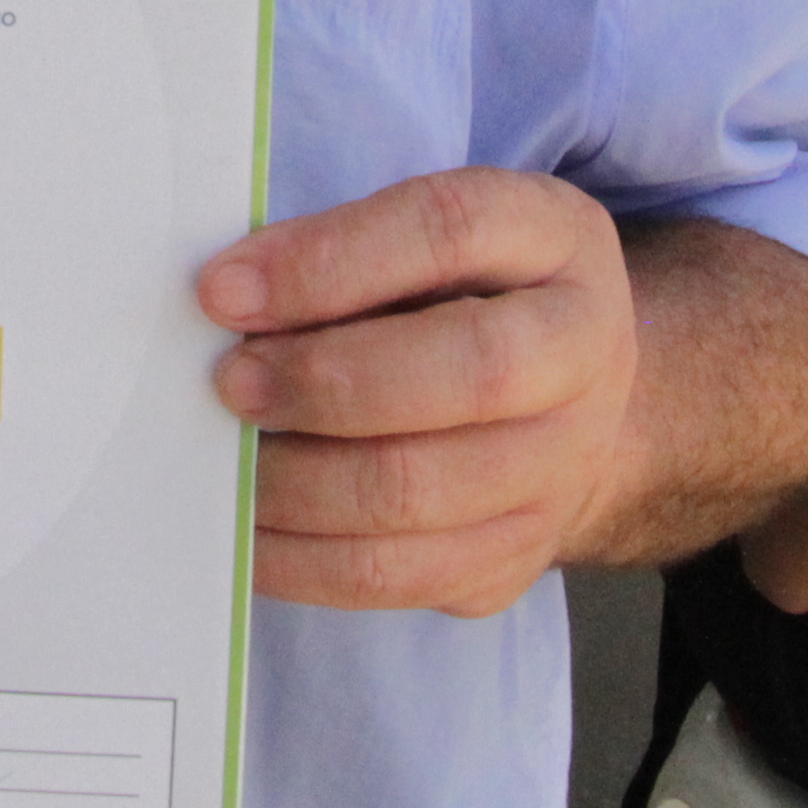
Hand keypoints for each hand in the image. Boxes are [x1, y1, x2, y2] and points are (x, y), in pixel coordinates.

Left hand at [201, 167, 637, 616]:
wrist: (564, 402)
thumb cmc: (464, 292)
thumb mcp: (427, 232)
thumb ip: (342, 248)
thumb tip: (228, 296)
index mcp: (559, 240)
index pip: (451, 232)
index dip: (329, 262)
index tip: (223, 290)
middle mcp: (585, 354)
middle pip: (469, 372)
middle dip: (324, 381)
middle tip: (230, 382)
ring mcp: (560, 469)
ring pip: (422, 491)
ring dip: (297, 481)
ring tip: (226, 457)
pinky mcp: (515, 558)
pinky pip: (397, 575)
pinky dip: (301, 559)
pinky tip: (248, 525)